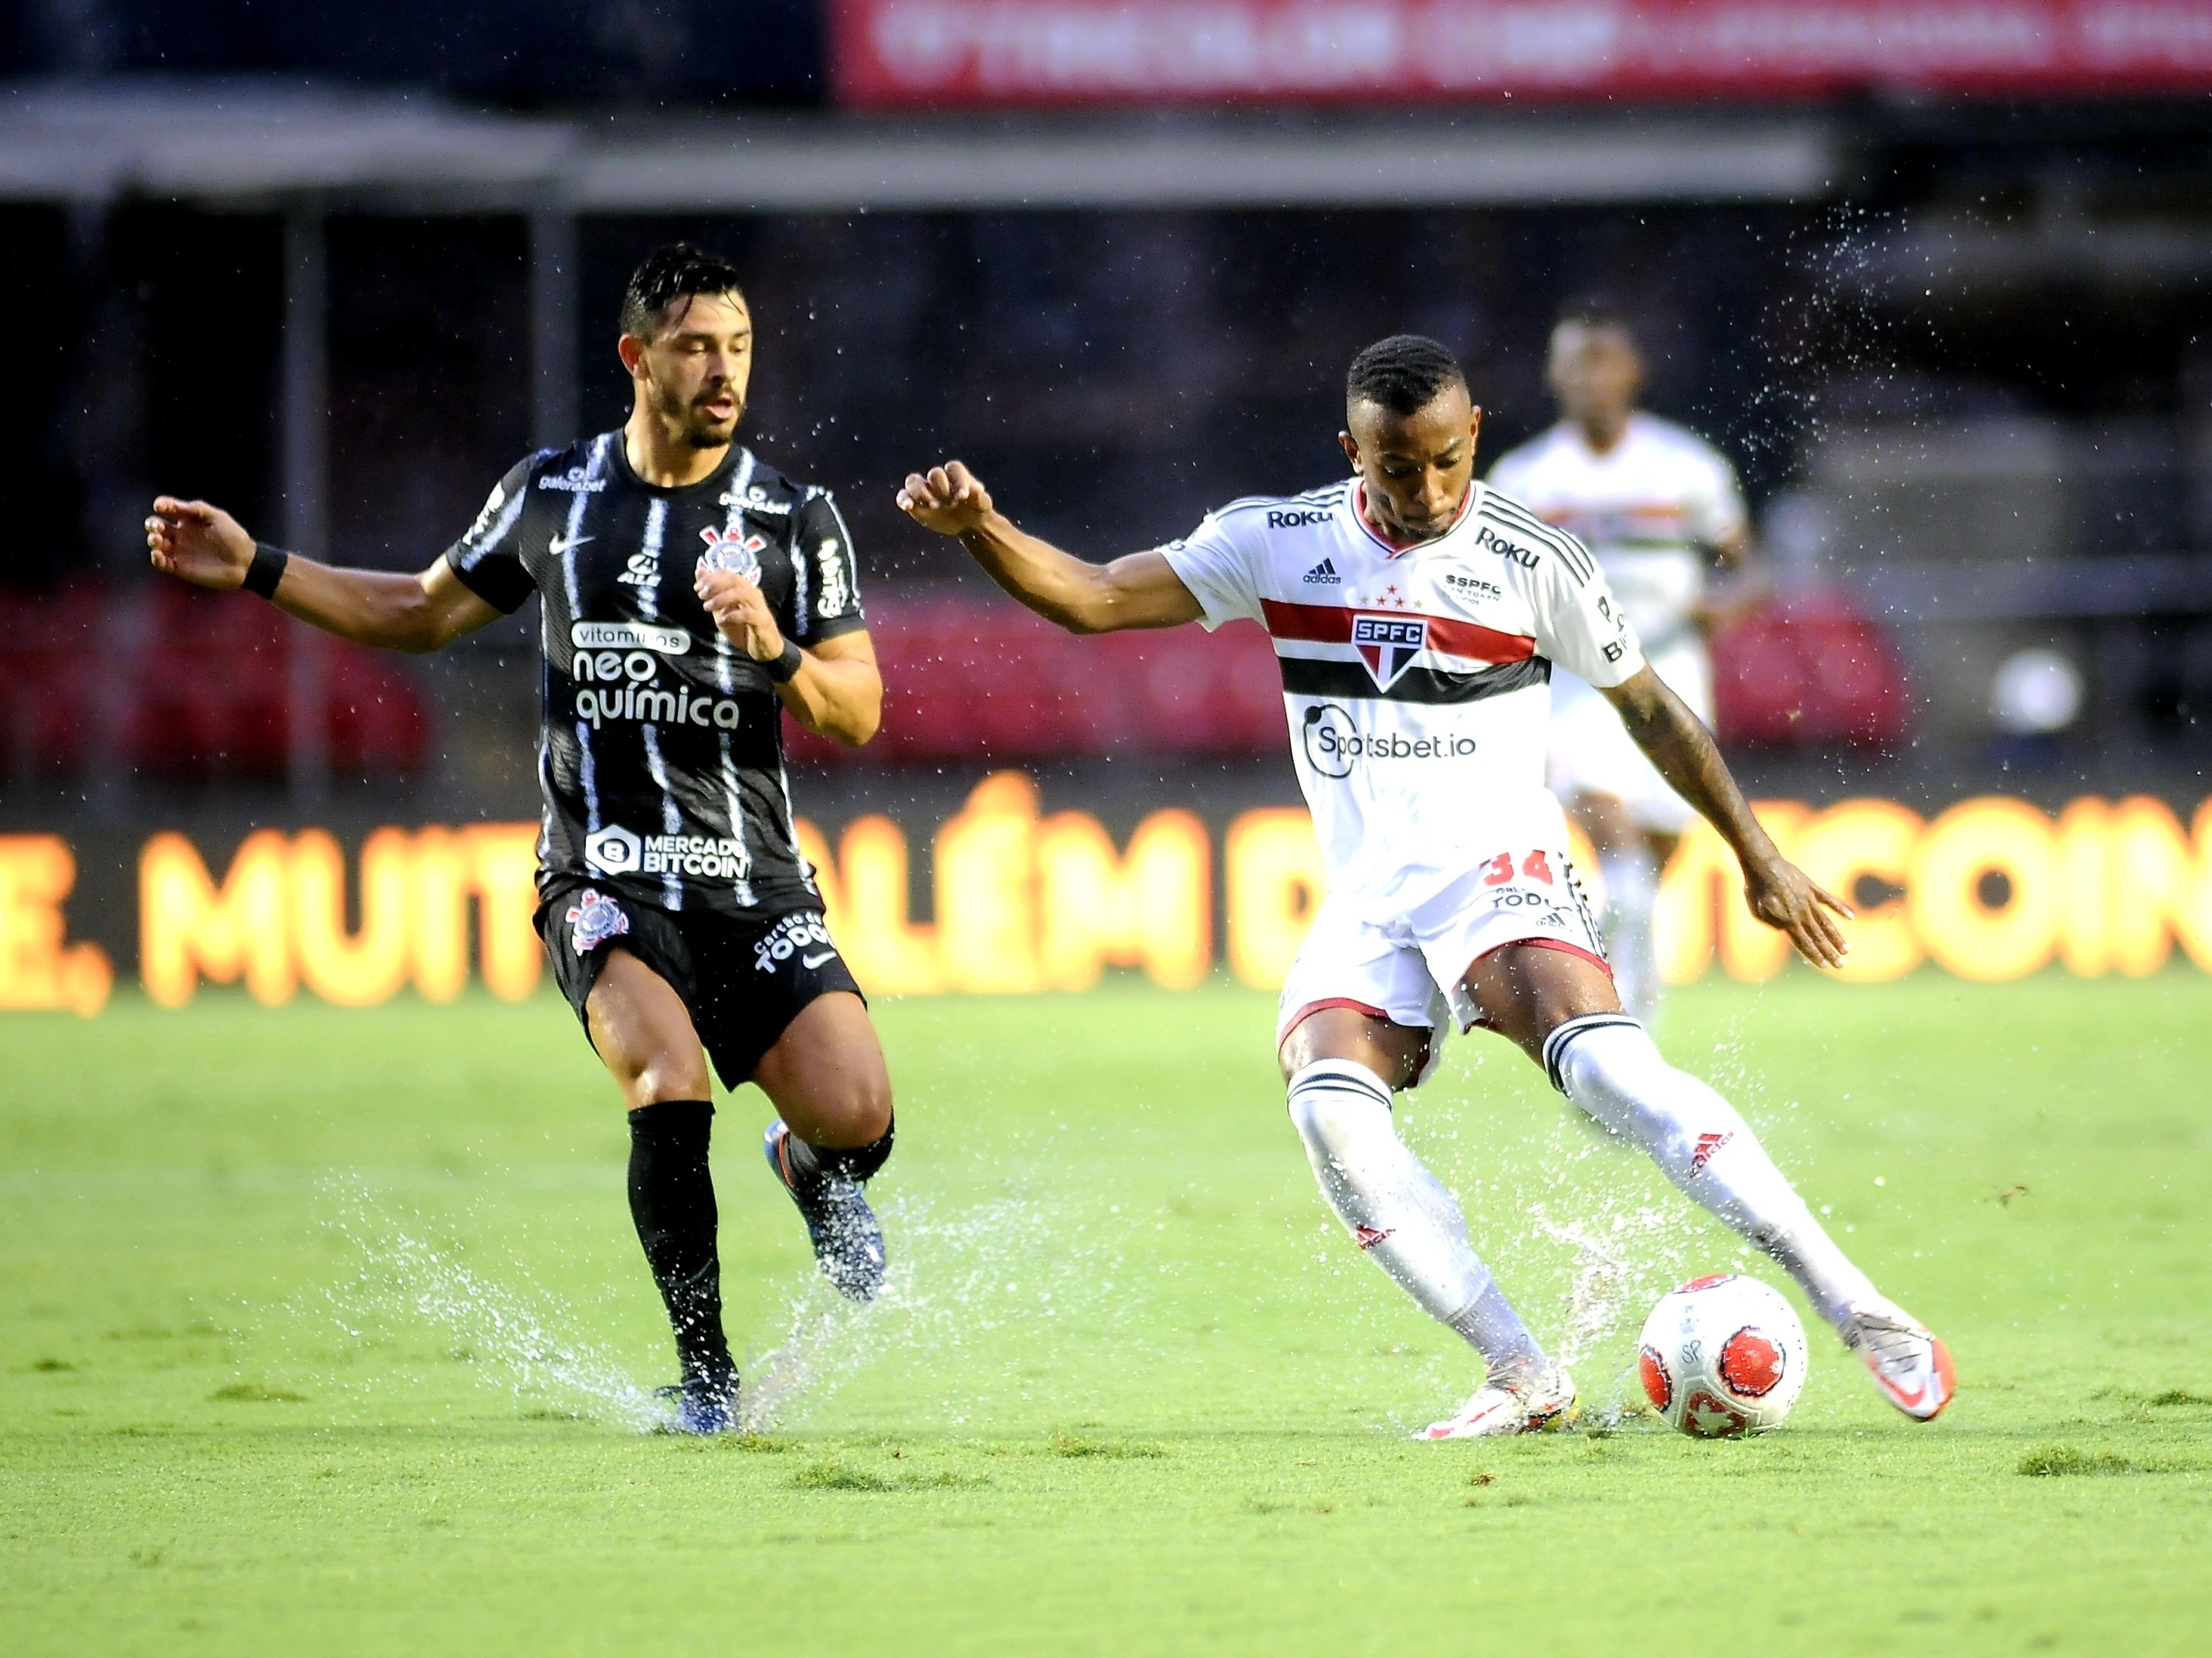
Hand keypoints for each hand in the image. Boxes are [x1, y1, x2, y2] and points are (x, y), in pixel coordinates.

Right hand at [146, 498, 253, 589]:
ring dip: (153, 540)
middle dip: (153, 524)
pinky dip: (156, 558)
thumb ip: (196, 508)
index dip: (162, 505)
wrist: (245, 563)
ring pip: (157, 544)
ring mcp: (180, 551)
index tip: (161, 506)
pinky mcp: (180, 567)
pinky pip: (162, 563)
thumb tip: (172, 504)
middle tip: (158, 527)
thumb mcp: (217, 517)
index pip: (169, 509)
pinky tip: (158, 554)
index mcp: (189, 519)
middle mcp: (182, 534)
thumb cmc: (234, 537)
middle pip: (158, 526)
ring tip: (158, 540)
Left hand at [693, 562, 784, 661]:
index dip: (710, 577)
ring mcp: (759, 606)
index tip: (697, 587)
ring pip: (741, 593)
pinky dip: (732, 616)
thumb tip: (700, 570)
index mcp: (743, 588)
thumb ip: (712, 590)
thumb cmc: (743, 628)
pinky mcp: (762, 621)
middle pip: (734, 579)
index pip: (728, 574)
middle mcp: (752, 593)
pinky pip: (749, 614)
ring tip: (708, 608)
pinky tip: (722, 621)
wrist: (764, 648)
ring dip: (721, 598)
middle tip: (701, 596)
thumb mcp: (722, 608)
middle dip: (715, 585)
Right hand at [896, 462, 993, 535]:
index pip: (953, 469)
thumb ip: (980, 497)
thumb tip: (978, 489)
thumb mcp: (982, 505)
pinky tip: (908, 507)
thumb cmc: (976, 509)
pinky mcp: (915, 502)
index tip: (963, 497)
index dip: (958, 480)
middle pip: (935, 474)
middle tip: (948, 503)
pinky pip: (903, 495)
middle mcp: (939, 479)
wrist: (967, 522)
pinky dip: (903, 499)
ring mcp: (925, 489)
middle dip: (940, 487)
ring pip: (914, 481)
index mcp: (956, 474)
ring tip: (932, 505)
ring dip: (920, 491)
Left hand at [1742, 854, 1853, 969]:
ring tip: (1847, 949)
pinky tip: (1851, 916)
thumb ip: (1773, 924)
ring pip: (1827, 922)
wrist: (1761, 864)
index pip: (1804, 943)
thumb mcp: (1757, 912)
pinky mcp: (1812, 887)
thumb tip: (1785, 930)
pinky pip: (1830, 899)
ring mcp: (1809, 900)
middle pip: (1818, 937)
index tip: (1826, 965)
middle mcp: (1801, 913)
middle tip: (1841, 965)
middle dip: (1830, 953)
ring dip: (1837, 937)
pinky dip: (1841, 908)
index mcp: (1787, 921)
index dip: (1815, 955)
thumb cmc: (1755, 889)